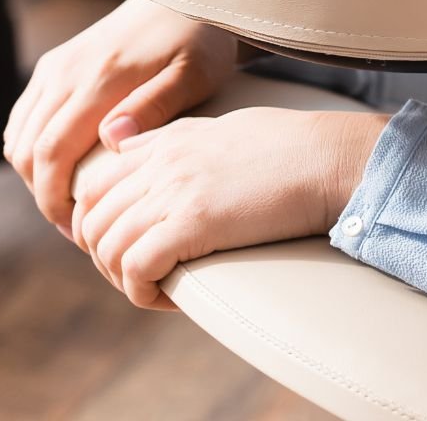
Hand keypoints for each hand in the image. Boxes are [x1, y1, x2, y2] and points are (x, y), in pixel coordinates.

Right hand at [4, 0, 242, 237]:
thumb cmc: (199, 40)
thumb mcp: (192, 74)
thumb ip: (155, 106)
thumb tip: (110, 139)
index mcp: (98, 81)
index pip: (52, 154)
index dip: (54, 200)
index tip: (75, 230)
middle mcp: (65, 74)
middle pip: (27, 151)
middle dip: (43, 195)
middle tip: (76, 225)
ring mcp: (55, 68)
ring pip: (20, 136)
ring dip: (35, 174)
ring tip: (72, 201)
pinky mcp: (55, 65)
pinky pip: (25, 117)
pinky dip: (33, 149)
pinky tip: (63, 168)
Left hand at [69, 107, 389, 309]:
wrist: (335, 158)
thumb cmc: (297, 146)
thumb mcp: (227, 128)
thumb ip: (175, 136)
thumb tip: (128, 145)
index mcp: (168, 141)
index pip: (94, 185)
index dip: (96, 225)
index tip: (125, 248)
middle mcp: (162, 163)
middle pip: (92, 220)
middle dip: (104, 258)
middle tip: (139, 277)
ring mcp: (175, 191)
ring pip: (108, 247)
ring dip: (122, 279)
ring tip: (154, 289)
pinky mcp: (194, 222)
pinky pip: (137, 267)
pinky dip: (142, 291)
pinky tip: (168, 298)